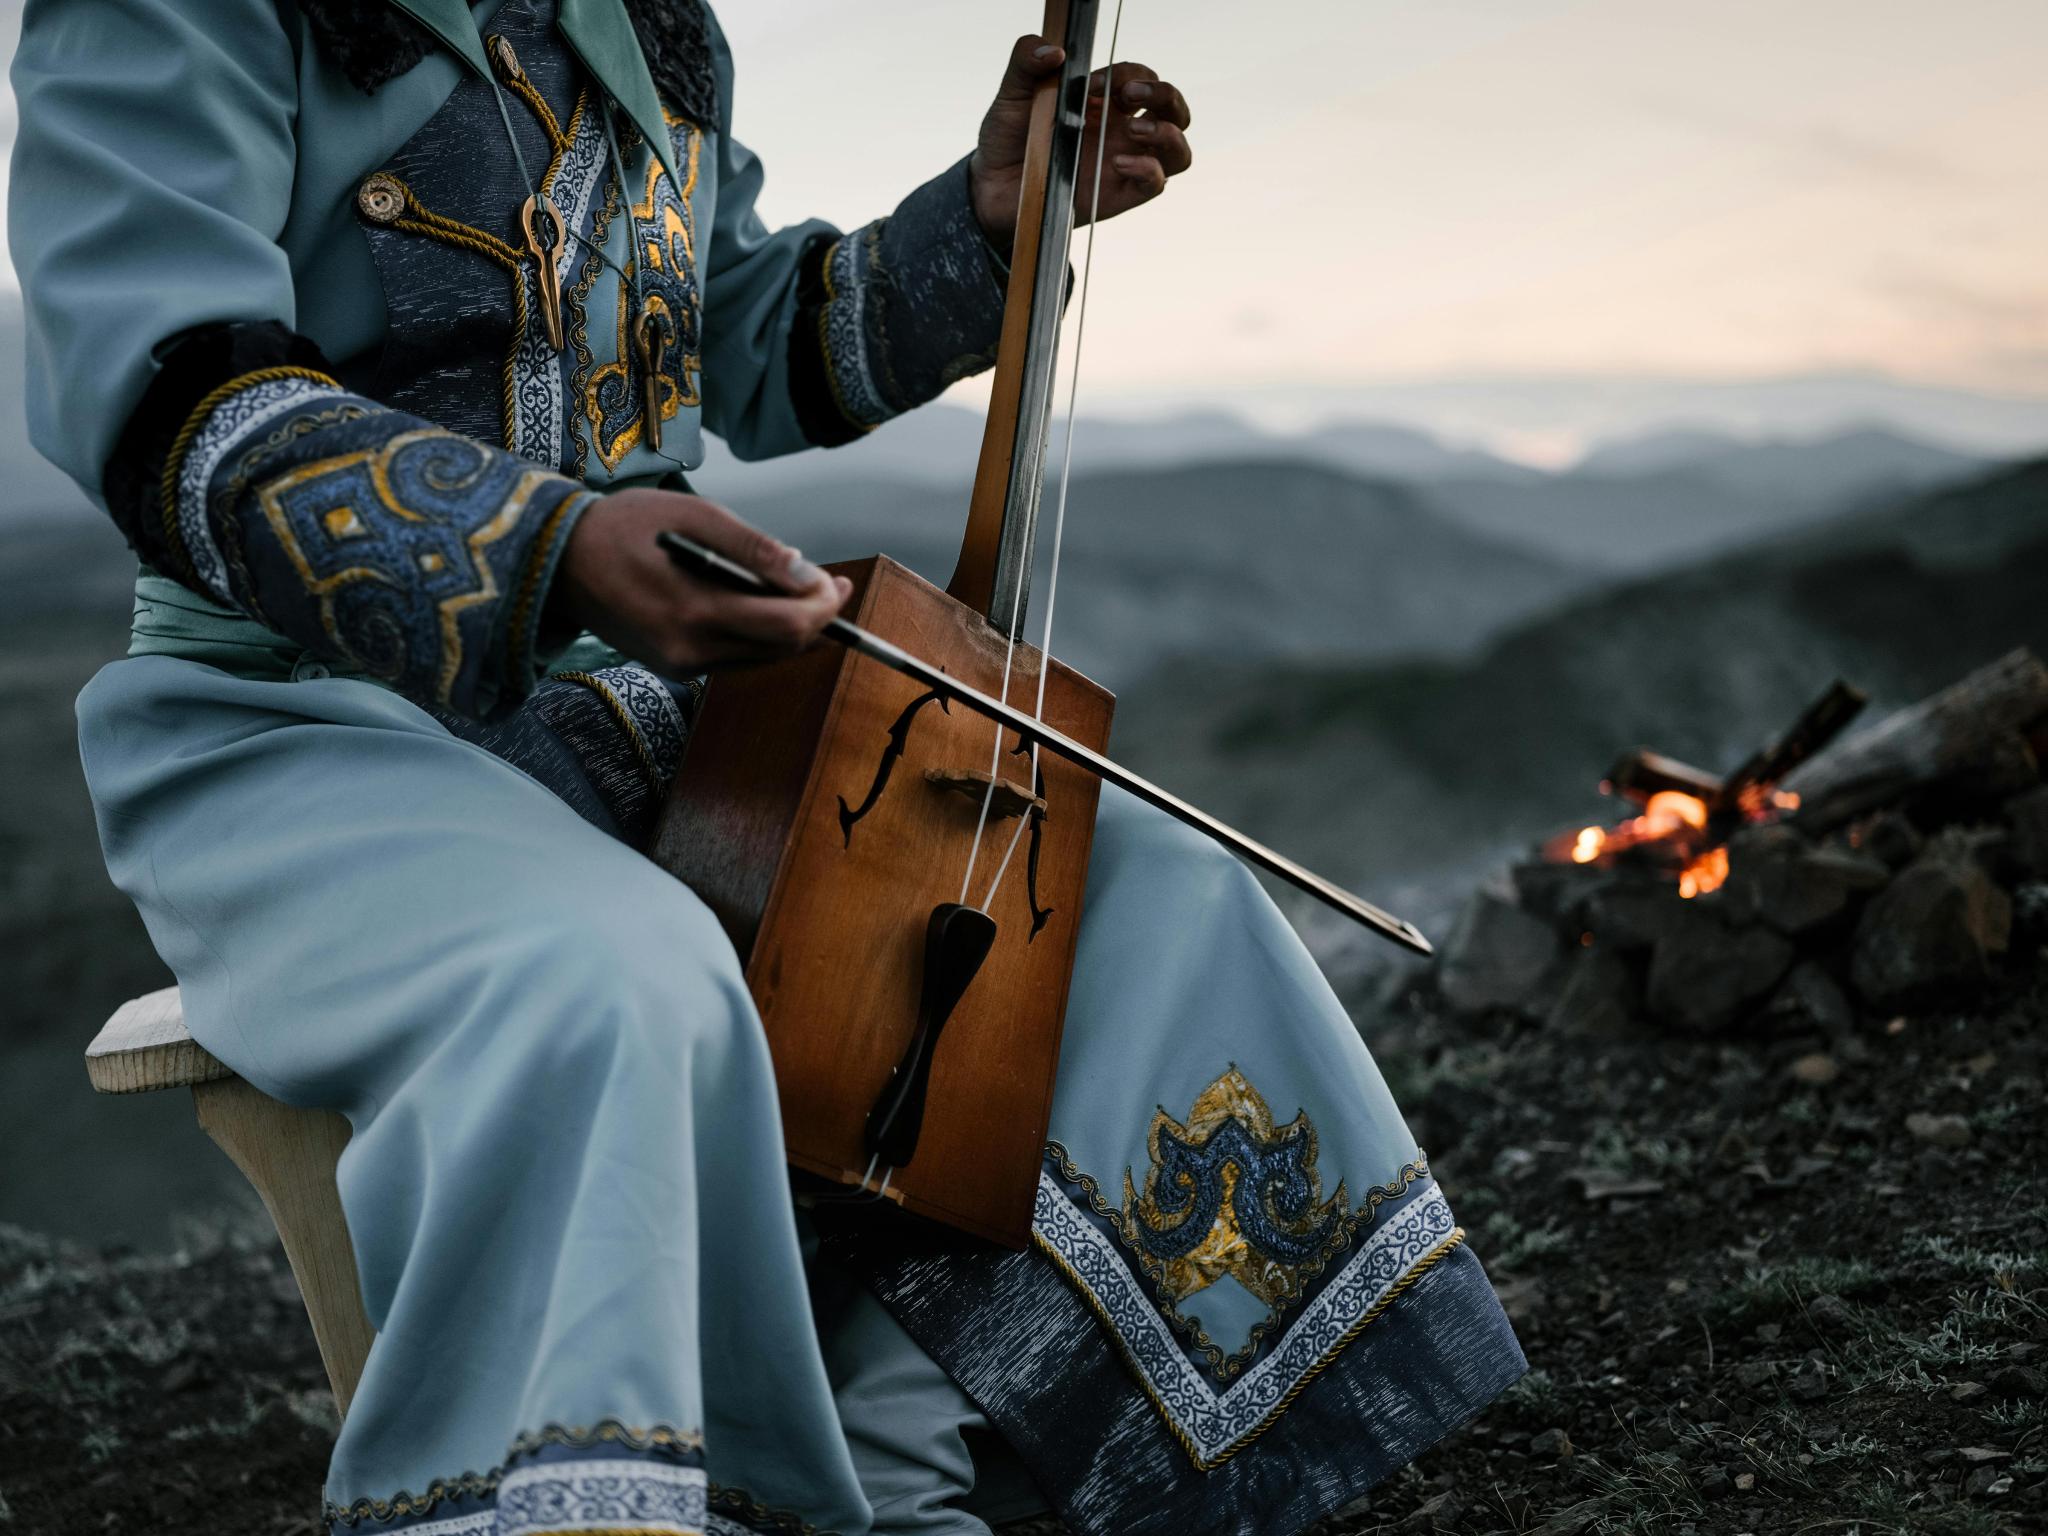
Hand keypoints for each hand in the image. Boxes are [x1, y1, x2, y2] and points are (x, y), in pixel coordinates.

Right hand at [554, 488, 851, 674]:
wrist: (556, 561)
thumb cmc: (622, 527)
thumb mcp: (692, 515)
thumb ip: (752, 547)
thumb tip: (804, 572)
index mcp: (694, 611)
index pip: (786, 626)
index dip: (823, 607)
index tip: (837, 582)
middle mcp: (689, 651)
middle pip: (782, 648)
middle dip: (816, 618)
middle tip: (830, 584)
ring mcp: (680, 665)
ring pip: (762, 657)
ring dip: (789, 628)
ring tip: (799, 590)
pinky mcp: (674, 667)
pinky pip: (736, 657)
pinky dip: (758, 634)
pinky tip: (759, 603)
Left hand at [970, 36, 1192, 251]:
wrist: (992, 186)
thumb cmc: (1008, 138)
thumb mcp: (1012, 92)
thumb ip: (1026, 61)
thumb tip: (1053, 50)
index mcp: (1106, 101)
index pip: (1141, 77)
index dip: (1128, 74)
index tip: (1095, 83)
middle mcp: (1122, 131)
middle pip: (1173, 109)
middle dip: (1163, 95)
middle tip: (1129, 95)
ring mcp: (1125, 163)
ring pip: (1177, 150)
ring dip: (1166, 134)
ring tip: (1132, 130)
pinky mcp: (1119, 195)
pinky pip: (1156, 184)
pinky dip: (1148, 170)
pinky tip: (1117, 163)